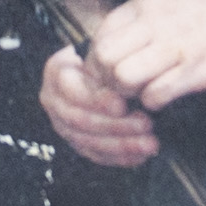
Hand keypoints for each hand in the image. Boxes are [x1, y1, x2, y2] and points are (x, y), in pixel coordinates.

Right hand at [39, 41, 159, 168]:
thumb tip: (133, 76)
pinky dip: (119, 158)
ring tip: (150, 143)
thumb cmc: (109, 55)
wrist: (102, 66)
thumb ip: (113, 62)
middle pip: (80, 120)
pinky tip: (141, 155)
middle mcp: (54, 101)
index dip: (97, 101)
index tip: (122, 105)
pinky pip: (95, 155)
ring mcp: (63, 124)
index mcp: (57, 74)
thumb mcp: (107, 48)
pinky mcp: (77, 142)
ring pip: (88, 142)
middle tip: (146, 125)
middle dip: (115, 126)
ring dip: (121, 145)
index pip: (72, 91)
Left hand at [85, 0, 205, 114]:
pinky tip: (166, 97)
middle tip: (123, 89)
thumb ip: (143, 17)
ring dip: (129, 93)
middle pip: (103, 57)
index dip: (98, 60)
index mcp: (148, 2)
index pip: (100, 34)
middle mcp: (156, 21)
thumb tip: (116, 42)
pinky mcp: (196, 69)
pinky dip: (154, 103)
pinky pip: (154, 95)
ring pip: (123, 77)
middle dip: (106, 80)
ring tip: (144, 93)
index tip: (110, 73)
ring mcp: (176, 46)